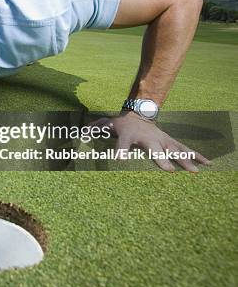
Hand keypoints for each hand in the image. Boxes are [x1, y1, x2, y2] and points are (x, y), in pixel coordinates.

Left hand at [90, 111, 210, 171]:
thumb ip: (93, 130)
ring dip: (185, 161)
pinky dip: (197, 157)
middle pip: (155, 149)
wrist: (139, 113)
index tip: (120, 159)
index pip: (124, 143)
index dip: (121, 150)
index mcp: (129, 135)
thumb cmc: (121, 124)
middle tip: (168, 170)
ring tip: (195, 172)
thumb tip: (78, 133)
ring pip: (174, 150)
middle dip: (162, 159)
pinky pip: (185, 150)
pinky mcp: (170, 142)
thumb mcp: (105, 125)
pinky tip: (208, 165)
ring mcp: (161, 140)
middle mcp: (147, 138)